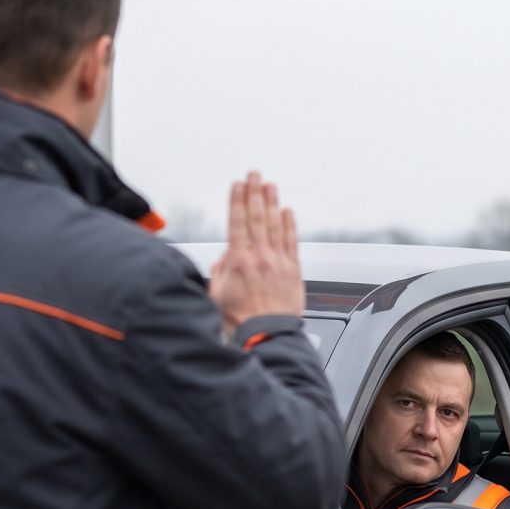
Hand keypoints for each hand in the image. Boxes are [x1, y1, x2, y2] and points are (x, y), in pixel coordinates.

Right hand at [209, 171, 302, 330]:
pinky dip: (290, 224)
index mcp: (238, 260)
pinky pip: (292, 242)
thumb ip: (219, 269)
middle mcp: (260, 256)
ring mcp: (278, 262)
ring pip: (275, 225)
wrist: (267, 335)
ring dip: (272, 202)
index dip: (237, 200)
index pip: (237, 222)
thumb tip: (225, 255)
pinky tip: (288, 211)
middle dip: (255, 192)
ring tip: (270, 185)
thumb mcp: (216, 293)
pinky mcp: (293, 271)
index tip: (237, 184)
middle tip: (255, 174)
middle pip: (257, 217)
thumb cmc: (240, 318)